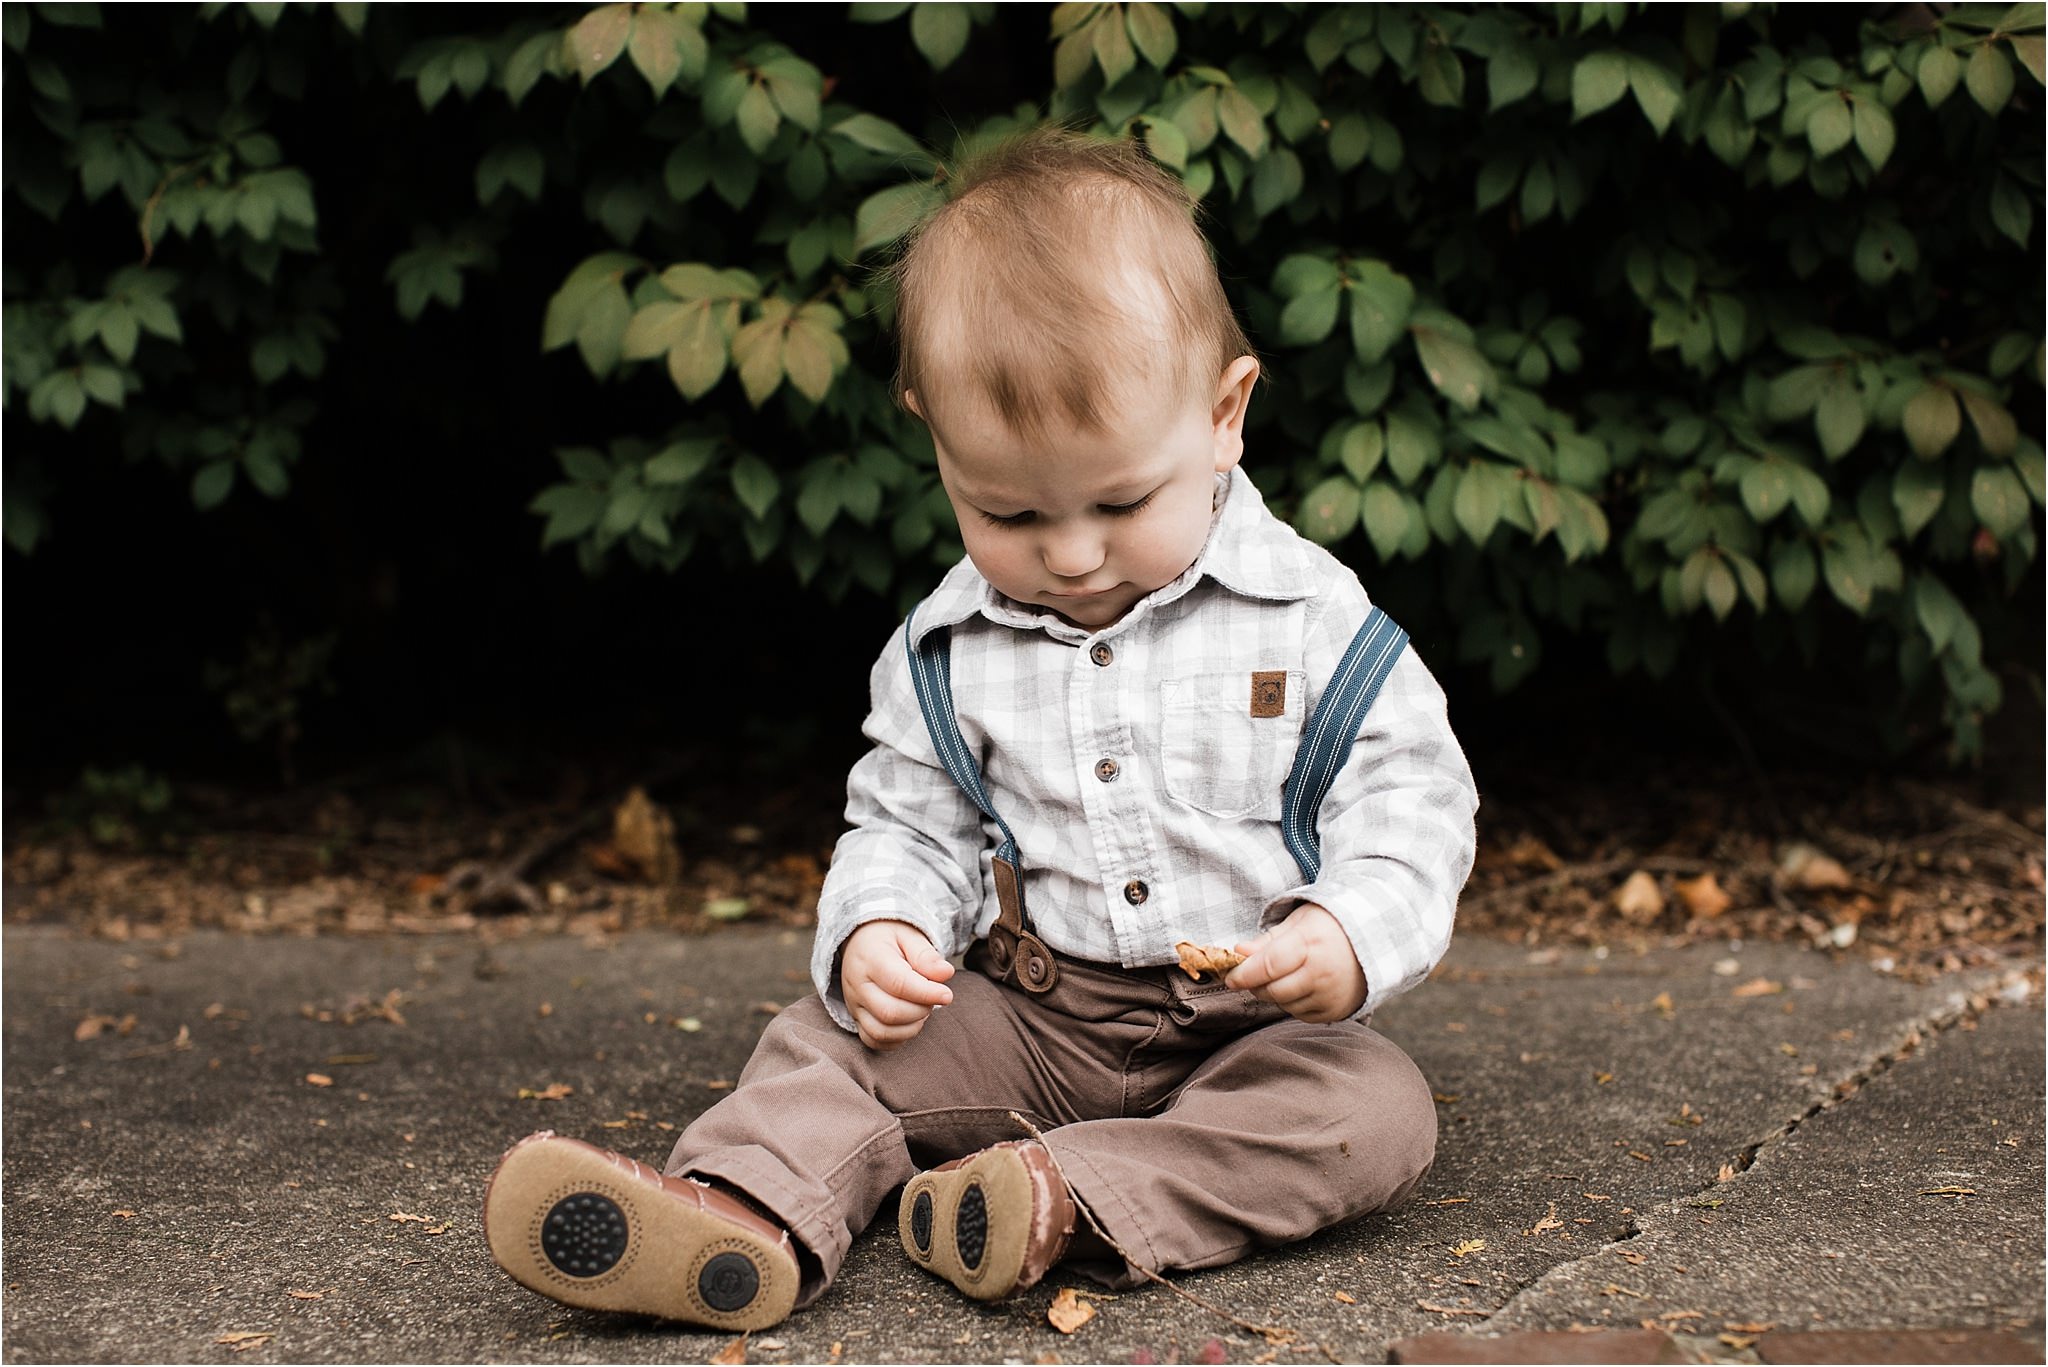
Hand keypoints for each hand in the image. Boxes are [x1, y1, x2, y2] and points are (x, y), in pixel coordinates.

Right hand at [839, 919, 955, 1050]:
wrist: (861, 941)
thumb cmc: (889, 937)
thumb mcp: (910, 935)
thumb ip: (926, 955)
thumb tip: (945, 973)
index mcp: (870, 958)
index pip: (898, 984)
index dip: (927, 993)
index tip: (947, 994)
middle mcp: (857, 984)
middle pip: (889, 1013)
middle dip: (921, 1010)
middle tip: (934, 997)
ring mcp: (853, 1004)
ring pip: (881, 1032)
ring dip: (911, 1027)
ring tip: (923, 1009)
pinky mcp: (856, 1018)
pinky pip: (874, 1040)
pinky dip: (897, 1038)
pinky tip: (910, 1022)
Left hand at [1224, 903, 1365, 1022]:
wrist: (1377, 941)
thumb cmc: (1331, 926)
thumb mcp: (1299, 922)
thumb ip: (1268, 940)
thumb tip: (1239, 952)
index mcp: (1311, 943)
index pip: (1269, 965)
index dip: (1244, 973)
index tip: (1230, 977)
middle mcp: (1323, 973)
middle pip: (1273, 990)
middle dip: (1256, 984)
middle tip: (1254, 973)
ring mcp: (1331, 995)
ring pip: (1284, 1005)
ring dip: (1274, 994)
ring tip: (1285, 974)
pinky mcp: (1336, 1012)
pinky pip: (1300, 1014)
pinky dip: (1292, 1003)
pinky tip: (1301, 985)